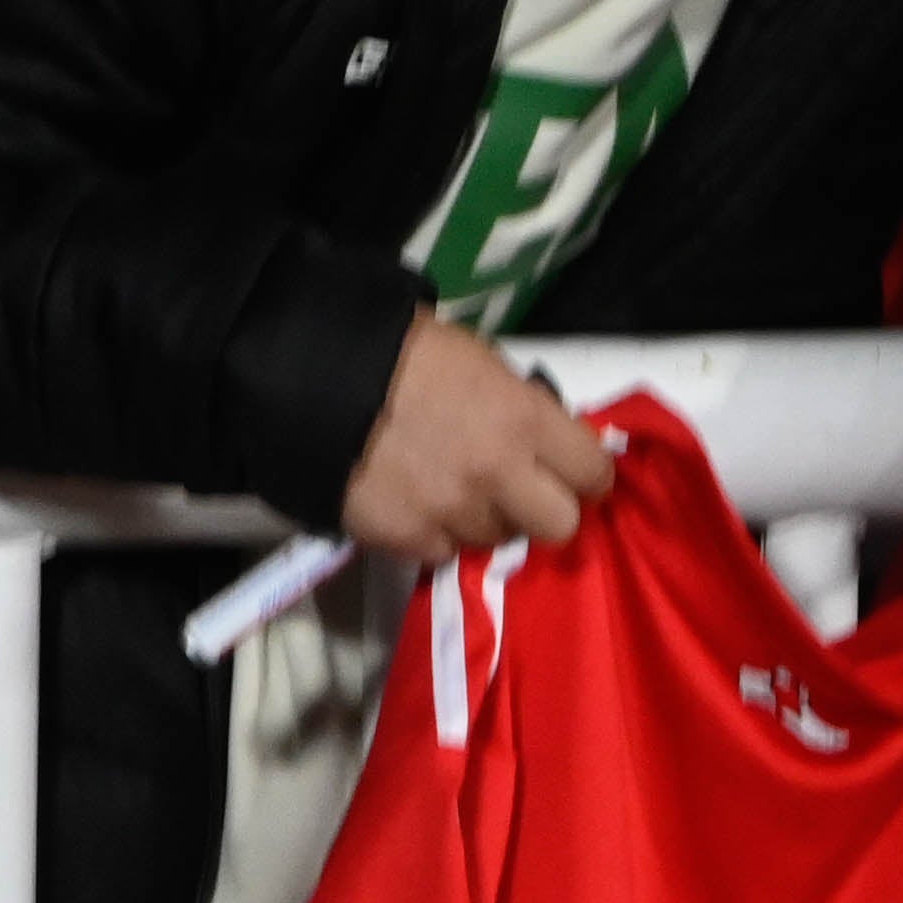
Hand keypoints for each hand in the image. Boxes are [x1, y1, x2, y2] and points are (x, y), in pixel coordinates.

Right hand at [338, 313, 618, 571]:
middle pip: (559, 525)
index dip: (583, 473)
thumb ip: (518, 406)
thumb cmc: (398, 350)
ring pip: (495, 540)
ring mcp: (453, 511)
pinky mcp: (407, 538)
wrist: (309, 374)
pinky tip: (412, 501)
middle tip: (514, 491)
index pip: (594, 472)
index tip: (567, 472)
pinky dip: (432, 532)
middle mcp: (499, 474)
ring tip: (446, 489)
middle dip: (541, 509)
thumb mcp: (477, 361)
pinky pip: (442, 551)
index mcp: (524, 420)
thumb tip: (536, 436)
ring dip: (480, 519)